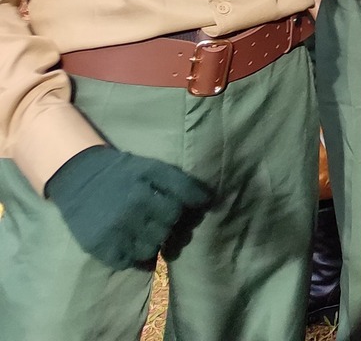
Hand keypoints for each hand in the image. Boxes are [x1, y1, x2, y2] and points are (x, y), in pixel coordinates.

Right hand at [44, 145, 211, 268]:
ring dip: (151, 244)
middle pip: (164, 233)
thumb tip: (208, 202)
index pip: (176, 212)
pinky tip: (131, 245)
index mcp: (144, 191)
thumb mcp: (155, 168)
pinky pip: (127, 263)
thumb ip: (183, 184)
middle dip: (165, 228)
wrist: (80, 178)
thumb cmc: (124, 173)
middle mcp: (129, 213)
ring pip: (148, 251)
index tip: (171, 209)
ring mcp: (113, 233)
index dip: (177, 212)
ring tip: (144, 233)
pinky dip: (132, 257)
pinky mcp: (99, 248)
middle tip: (156, 222)